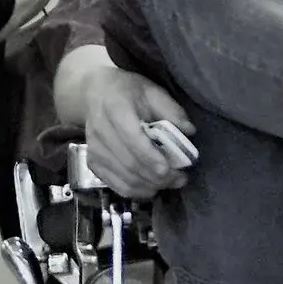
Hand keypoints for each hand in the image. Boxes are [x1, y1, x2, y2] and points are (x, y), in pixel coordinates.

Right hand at [82, 68, 194, 199]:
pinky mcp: (93, 162)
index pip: (131, 138)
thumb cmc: (129, 91)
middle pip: (129, 162)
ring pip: (124, 178)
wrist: (96, 93)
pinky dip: (136, 191)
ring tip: (171, 183)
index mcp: (115, 106)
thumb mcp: (153, 91)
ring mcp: (94, 148)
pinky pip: (115, 185)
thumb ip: (171, 110)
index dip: (151, 158)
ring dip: (150, 186)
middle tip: (180, 179)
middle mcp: (100, 129)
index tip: (172, 169)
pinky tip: (152, 187)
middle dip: (157, 176)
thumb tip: (189, 132)